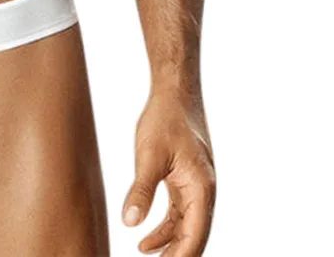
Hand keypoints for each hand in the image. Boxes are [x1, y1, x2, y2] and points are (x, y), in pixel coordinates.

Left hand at [123, 85, 215, 255]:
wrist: (175, 92)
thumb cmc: (165, 119)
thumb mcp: (149, 155)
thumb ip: (141, 190)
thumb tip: (130, 223)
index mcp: (202, 189)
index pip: (194, 237)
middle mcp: (203, 191)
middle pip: (193, 236)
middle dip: (175, 254)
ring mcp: (196, 185)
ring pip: (185, 225)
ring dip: (168, 242)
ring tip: (143, 253)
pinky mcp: (185, 178)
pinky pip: (179, 211)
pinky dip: (165, 226)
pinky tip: (145, 234)